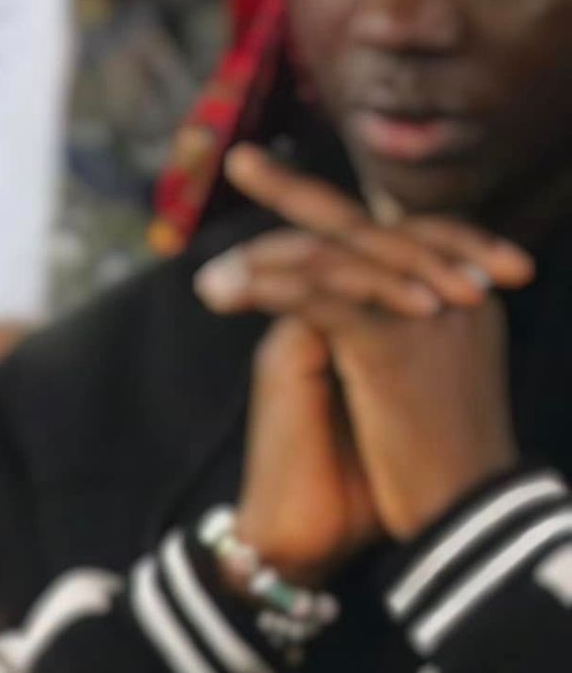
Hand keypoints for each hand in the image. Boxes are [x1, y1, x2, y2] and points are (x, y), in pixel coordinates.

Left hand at [199, 147, 527, 540]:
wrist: (462, 511)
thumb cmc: (438, 462)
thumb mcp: (422, 384)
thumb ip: (393, 340)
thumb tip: (346, 323)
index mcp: (460, 292)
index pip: (388, 231)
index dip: (333, 206)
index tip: (281, 182)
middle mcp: (451, 288)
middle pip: (361, 224)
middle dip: (295, 192)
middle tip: (241, 160)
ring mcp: (426, 313)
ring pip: (337, 260)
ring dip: (266, 260)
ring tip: (209, 275)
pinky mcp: (395, 348)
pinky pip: (327, 302)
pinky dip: (274, 291)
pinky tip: (230, 289)